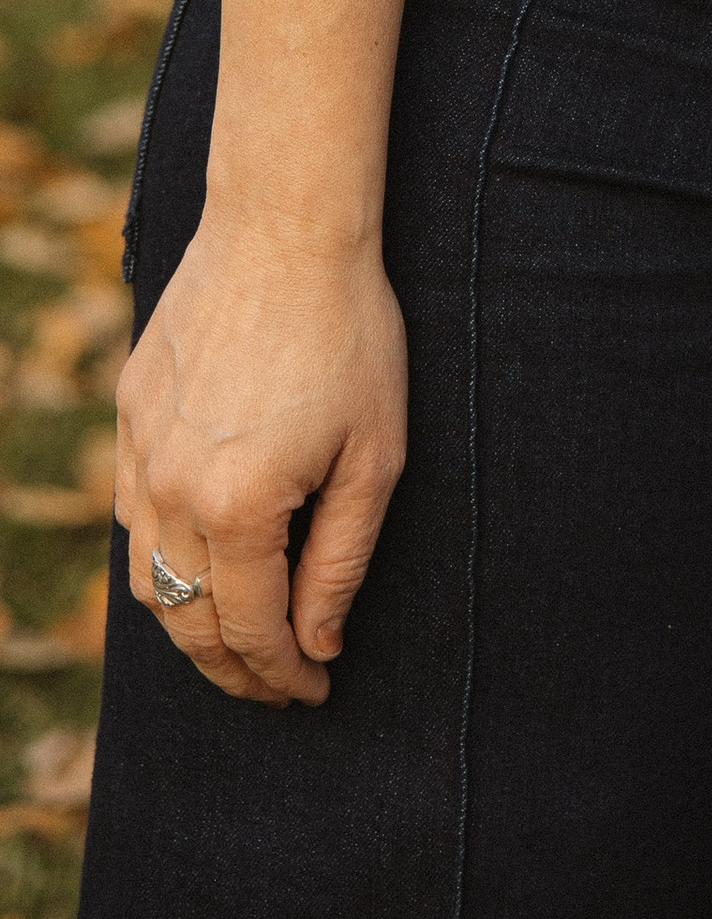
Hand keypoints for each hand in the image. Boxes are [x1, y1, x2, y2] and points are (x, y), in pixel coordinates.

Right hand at [115, 208, 407, 707]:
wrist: (286, 227)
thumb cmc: (350, 335)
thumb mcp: (375, 456)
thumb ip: (341, 561)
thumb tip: (317, 644)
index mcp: (237, 508)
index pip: (251, 629)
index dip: (284, 673)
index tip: (315, 691)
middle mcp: (171, 491)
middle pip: (187, 621)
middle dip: (232, 669)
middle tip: (275, 687)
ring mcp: (140, 453)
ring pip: (146, 577)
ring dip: (189, 625)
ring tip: (238, 642)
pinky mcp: (130, 415)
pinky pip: (133, 515)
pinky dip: (162, 560)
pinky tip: (201, 563)